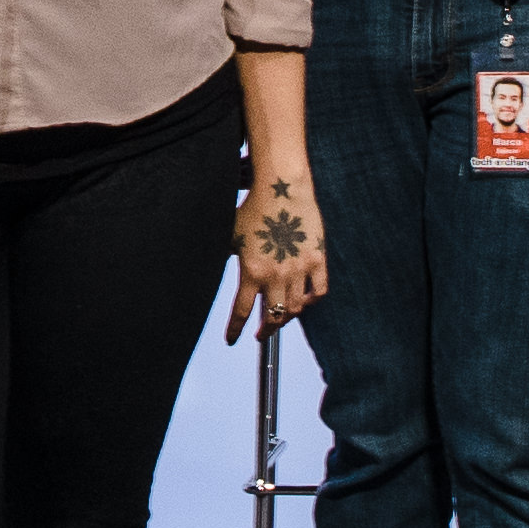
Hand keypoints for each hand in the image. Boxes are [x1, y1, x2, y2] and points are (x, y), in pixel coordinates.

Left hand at [225, 168, 328, 340]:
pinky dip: (313, 300)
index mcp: (251, 271)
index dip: (235, 330)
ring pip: (295, 308)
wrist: (282, 188)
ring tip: (280, 319)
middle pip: (272, 317)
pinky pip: (319, 291)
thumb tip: (209, 270)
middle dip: (265, 330)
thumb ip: (227, 259)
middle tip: (261, 334)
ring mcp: (299, 269)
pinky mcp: (317, 259)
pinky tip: (306, 301)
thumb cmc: (254, 209)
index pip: (241, 311)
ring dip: (286, 318)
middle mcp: (276, 275)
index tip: (232, 340)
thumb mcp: (231, 236)